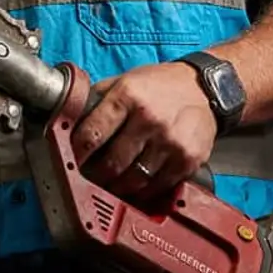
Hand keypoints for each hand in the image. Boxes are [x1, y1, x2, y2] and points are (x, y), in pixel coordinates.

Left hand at [69, 61, 217, 205]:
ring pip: (134, 180)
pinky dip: (144, 192)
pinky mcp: (187, 159)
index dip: (76, 153)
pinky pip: (158, 186)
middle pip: (112, 163)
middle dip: (95, 176)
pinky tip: (136, 188)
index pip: (92, 133)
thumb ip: (98, 99)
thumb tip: (68, 117)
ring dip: (118, 188)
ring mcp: (170, 141)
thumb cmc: (159, 84)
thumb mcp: (124, 80)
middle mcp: (149, 118)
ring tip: (110, 186)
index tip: (69, 160)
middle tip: (89, 179)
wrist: (203, 88)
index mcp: (127, 96)